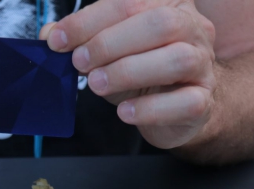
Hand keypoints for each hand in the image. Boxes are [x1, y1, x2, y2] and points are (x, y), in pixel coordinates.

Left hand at [40, 0, 215, 148]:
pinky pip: (185, 102)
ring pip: (177, 59)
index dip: (88, 20)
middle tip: (80, 62)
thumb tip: (50, 35)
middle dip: (110, 43)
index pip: (129, 2)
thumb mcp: (107, 53)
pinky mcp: (203, 101)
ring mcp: (203, 65)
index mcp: (168, 6)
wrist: (178, 109)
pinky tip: (125, 112)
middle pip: (160, 23)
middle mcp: (192, 29)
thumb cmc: (141, 74)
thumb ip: (80, 40)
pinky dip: (150, 108)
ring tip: (97, 84)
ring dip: (128, 72)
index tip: (58, 41)